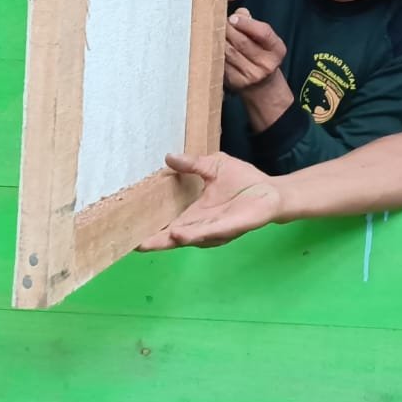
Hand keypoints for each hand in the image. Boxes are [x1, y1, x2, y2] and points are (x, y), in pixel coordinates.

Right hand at [138, 153, 281, 249]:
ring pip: (192, 237)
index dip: (153, 230)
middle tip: (134, 245)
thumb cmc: (242, 180)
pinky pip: (213, 231)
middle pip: (175, 237)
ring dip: (174, 239)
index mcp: (195, 213)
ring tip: (153, 240)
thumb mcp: (213, 167)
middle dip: (156, 241)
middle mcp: (202, 226)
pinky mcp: (232, 227)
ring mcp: (217, 228)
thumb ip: (192, 164)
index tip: (130, 233)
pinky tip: (181, 234)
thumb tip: (168, 157)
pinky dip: (197, 233)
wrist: (271, 190)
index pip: (170, 225)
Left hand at [226, 9, 294, 131]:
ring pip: (229, 52)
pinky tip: (213, 46)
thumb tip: (239, 13)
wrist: (263, 87)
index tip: (233, 17)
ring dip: (219, 39)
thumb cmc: (262, 56)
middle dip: (228, 29)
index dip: (246, 23)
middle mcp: (266, 64)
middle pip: (242, 42)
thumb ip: (253, 25)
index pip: (263, 33)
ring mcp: (251, 75)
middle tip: (219, 21)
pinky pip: (222, 62)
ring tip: (215, 31)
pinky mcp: (236, 82)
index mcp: (277, 50)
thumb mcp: (266, 41)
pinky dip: (216, 52)